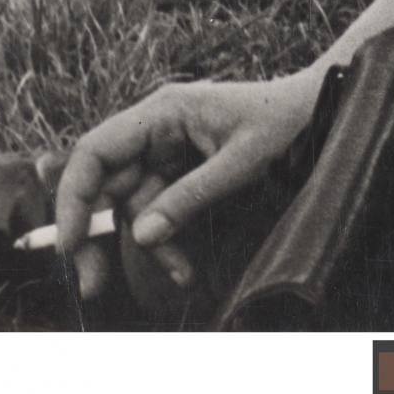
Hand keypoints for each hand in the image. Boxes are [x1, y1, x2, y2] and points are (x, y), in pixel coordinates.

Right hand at [48, 70, 319, 300]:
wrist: (323, 109)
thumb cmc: (287, 121)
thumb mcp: (243, 160)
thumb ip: (191, 196)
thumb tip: (141, 236)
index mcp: (162, 112)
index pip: (95, 151)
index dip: (73, 196)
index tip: (71, 242)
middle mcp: (155, 130)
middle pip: (105, 186)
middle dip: (98, 236)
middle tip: (91, 285)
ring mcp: (167, 153)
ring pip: (135, 208)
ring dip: (151, 248)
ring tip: (182, 276)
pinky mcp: (182, 173)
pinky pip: (160, 212)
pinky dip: (169, 242)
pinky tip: (186, 269)